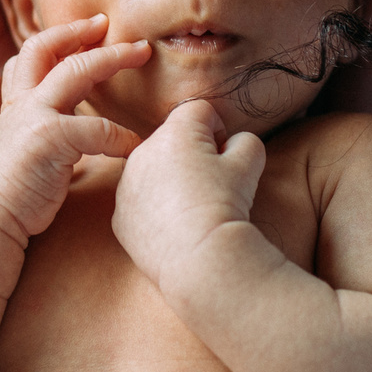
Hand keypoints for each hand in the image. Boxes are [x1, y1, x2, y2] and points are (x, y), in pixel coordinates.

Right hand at [0, 17, 148, 246]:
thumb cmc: (15, 193)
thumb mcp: (26, 150)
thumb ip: (47, 131)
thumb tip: (78, 127)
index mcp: (16, 105)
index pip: (31, 55)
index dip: (59, 36)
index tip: (89, 28)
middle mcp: (22, 104)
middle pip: (48, 47)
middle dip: (82, 31)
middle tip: (111, 23)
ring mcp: (33, 117)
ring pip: (76, 70)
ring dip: (112, 57)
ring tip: (140, 53)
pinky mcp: (49, 140)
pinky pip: (99, 129)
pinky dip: (122, 136)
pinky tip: (136, 147)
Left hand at [112, 100, 267, 289]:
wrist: (200, 259)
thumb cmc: (225, 206)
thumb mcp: (250, 163)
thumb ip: (245, 140)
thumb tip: (232, 143)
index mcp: (174, 133)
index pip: (199, 111)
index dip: (218, 130)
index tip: (223, 158)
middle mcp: (142, 153)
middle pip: (171, 140)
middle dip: (191, 155)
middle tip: (210, 186)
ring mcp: (126, 186)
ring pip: (152, 171)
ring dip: (170, 181)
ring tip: (192, 209)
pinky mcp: (120, 217)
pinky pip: (140, 202)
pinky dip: (155, 210)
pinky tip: (175, 228)